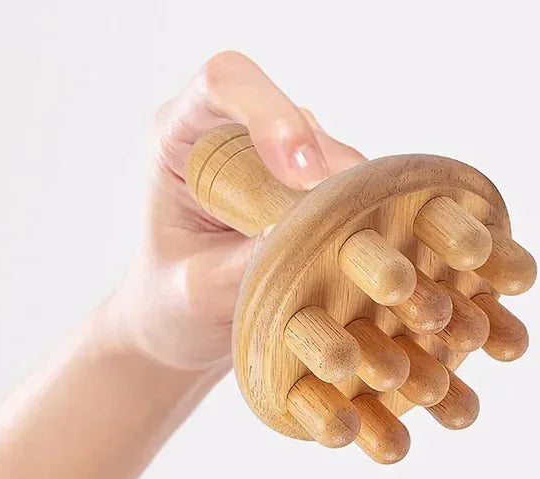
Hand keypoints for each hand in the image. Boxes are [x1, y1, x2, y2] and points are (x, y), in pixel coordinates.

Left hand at [109, 51, 364, 371]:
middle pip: (292, 117)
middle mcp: (234, 136)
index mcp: (181, 139)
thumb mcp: (196, 293)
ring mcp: (278, 163)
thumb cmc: (171, 306)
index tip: (299, 174)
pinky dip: (365, 216)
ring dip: (352, 193)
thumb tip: (299, 235)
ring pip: (331, 153)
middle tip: (349, 215)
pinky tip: (368, 248)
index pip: (224, 85)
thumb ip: (239, 266)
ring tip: (362, 243)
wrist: (184, 332)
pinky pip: (351, 190)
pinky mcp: (312, 194)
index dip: (268, 114)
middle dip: (327, 163)